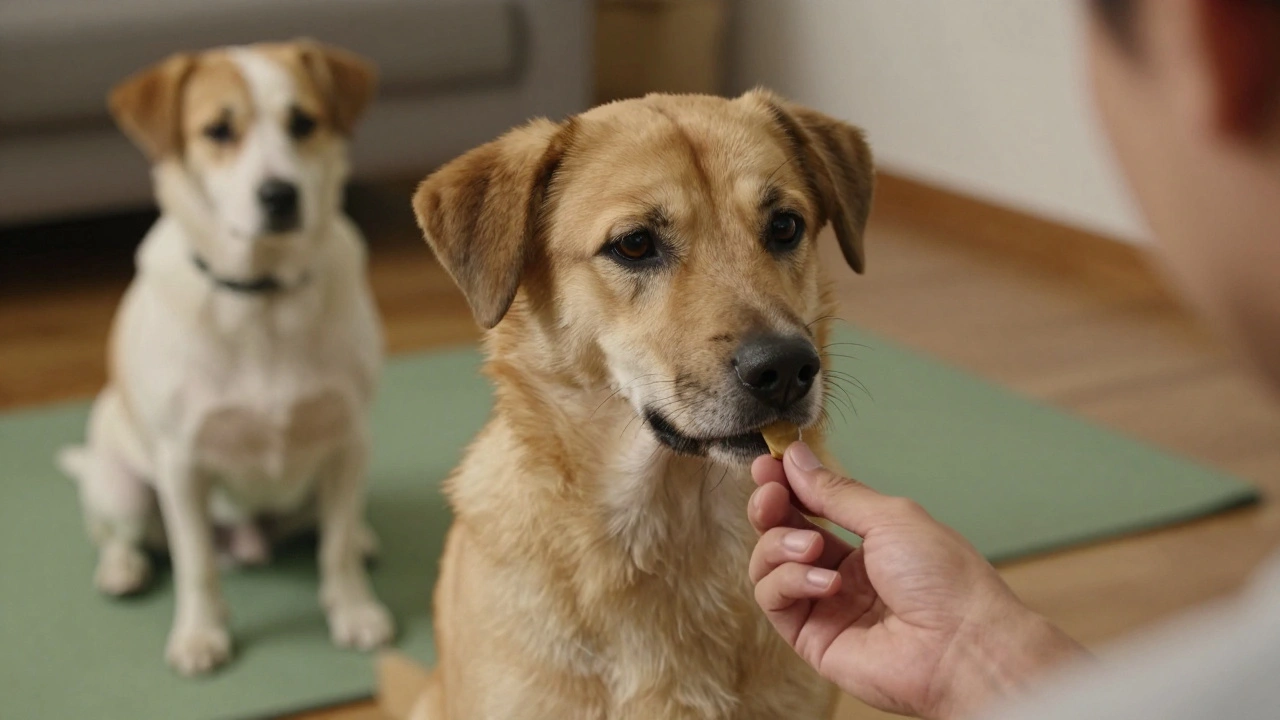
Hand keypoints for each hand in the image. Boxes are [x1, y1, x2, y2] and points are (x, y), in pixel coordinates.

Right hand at [748, 442, 1083, 718]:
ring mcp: (824, 606)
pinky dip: (790, 581)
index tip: (768, 463)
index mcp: (866, 543)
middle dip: (771, 507)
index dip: (786, 485)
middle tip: (772, 494)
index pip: (810, 508)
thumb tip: (797, 458)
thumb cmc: (944, 580)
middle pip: (781, 533)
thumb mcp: (890, 517)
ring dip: (780, 544)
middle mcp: (840, 573)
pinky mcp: (810, 638)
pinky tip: (826, 582)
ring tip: (813, 546)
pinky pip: (773, 600)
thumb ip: (835, 492)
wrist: (962, 644)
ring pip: (769, 564)